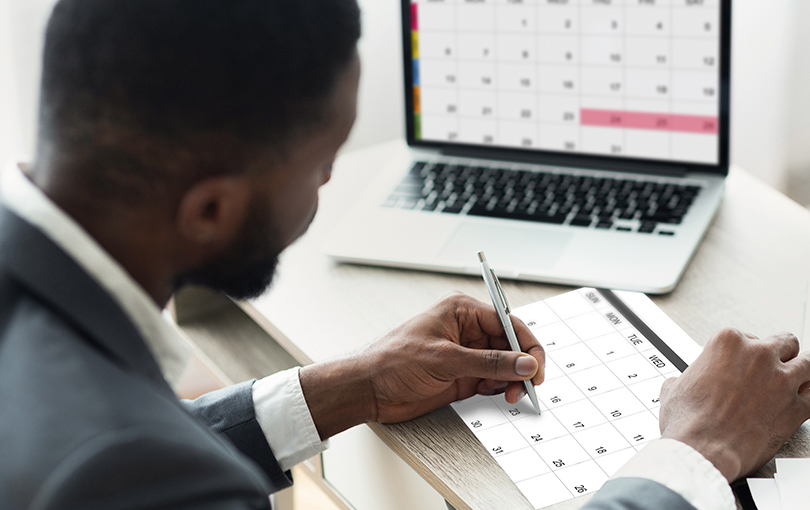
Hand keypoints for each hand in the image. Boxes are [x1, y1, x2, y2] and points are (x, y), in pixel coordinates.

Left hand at [299, 292, 544, 438]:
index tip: (537, 366)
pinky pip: (493, 380)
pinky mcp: (463, 376)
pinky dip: (501, 388)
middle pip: (510, 345)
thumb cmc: (393, 361)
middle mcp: (467, 330)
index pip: (507, 323)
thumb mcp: (445, 360)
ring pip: (505, 364)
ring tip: (511, 394)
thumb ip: (489, 363)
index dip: (527, 344)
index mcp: (462, 311)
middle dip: (522, 365)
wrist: (369, 389)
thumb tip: (524, 363)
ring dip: (512, 379)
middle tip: (528, 386)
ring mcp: (466, 354)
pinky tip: (496, 394)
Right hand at [658, 328, 809, 481]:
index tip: (741, 366)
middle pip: (783, 343)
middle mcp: (758, 355)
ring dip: (801, 371)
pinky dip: (809, 397)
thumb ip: (683, 379)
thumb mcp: (674, 389)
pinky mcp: (796, 407)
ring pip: (808, 363)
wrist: (702, 448)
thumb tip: (679, 384)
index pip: (748, 336)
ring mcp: (781, 380)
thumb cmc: (688, 420)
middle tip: (772, 367)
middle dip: (779, 355)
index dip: (745, 354)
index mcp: (728, 342)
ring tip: (795, 378)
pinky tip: (803, 399)